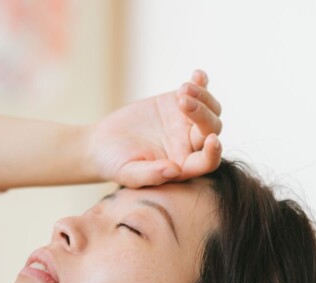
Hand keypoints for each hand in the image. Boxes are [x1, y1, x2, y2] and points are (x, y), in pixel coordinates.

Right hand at [88, 70, 222, 187]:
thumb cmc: (115, 164)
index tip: (212, 140)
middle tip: (182, 102)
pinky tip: (197, 74)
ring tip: (182, 90)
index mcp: (183, 165)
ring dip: (202, 97)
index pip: (207, 161)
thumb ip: (151, 175)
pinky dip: (201, 82)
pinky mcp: (177, 103)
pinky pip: (198, 91)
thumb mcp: (128, 174)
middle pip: (211, 129)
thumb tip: (175, 171)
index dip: (213, 153)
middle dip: (202, 115)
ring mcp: (186, 122)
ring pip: (210, 109)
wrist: (102, 143)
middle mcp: (190, 145)